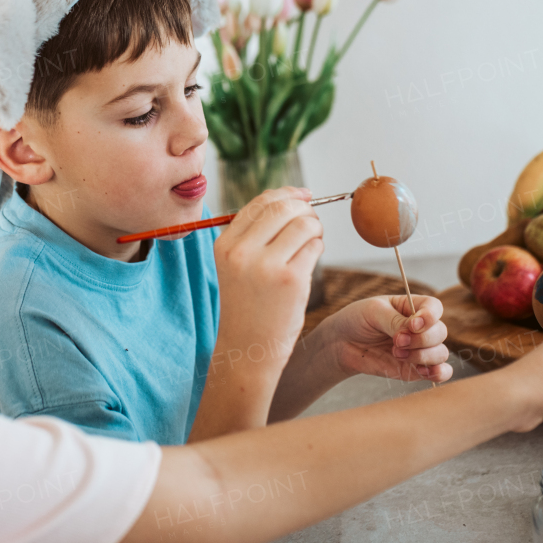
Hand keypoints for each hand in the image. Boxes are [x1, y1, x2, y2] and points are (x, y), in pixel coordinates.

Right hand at [213, 188, 323, 369]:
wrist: (248, 349)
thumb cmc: (249, 304)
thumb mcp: (238, 265)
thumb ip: (257, 232)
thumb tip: (297, 196)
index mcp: (225, 244)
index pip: (261, 202)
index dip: (288, 193)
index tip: (304, 196)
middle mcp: (241, 252)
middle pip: (284, 207)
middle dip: (305, 210)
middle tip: (311, 224)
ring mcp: (266, 266)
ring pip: (304, 224)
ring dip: (315, 230)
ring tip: (310, 245)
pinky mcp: (291, 280)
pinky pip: (314, 247)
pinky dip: (318, 249)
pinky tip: (309, 263)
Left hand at [316, 295, 451, 382]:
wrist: (341, 343)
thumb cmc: (357, 320)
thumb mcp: (373, 312)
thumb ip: (395, 321)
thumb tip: (413, 331)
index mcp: (413, 307)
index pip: (434, 308)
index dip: (430, 317)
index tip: (413, 325)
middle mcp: (421, 328)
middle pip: (440, 332)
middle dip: (420, 339)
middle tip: (397, 341)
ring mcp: (420, 349)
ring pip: (440, 353)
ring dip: (422, 356)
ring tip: (396, 353)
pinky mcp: (416, 368)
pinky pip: (440, 373)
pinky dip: (438, 373)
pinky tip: (422, 371)